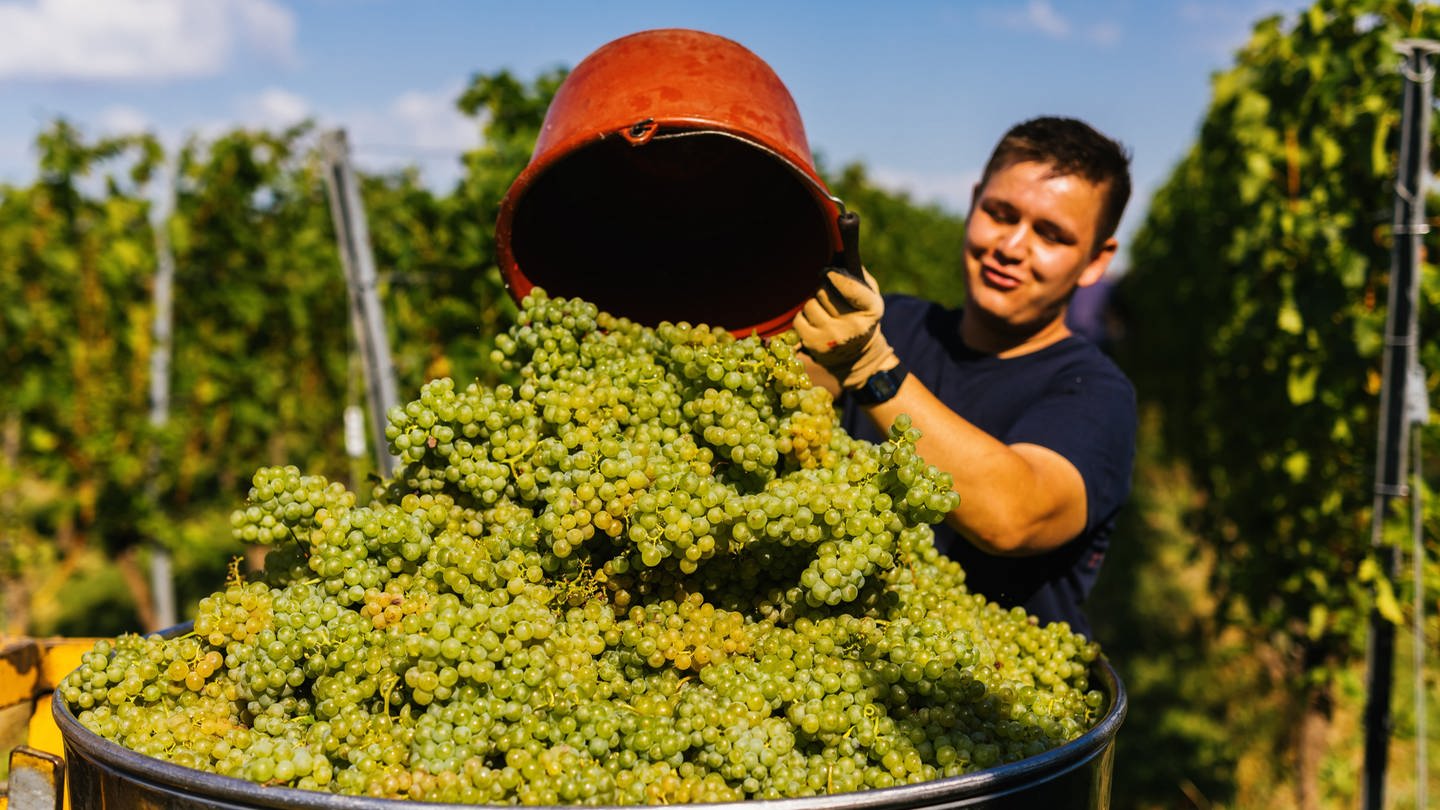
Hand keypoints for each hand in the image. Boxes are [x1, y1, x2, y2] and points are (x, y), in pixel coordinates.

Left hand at [793, 268, 899, 391]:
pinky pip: (798, 320)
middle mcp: (854, 326)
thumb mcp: (868, 298)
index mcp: (872, 310)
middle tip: (828, 297)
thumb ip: (856, 277)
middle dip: (823, 289)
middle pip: (824, 291)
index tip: (828, 271)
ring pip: (810, 305)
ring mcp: (833, 338)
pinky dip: (803, 318)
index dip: (835, 275)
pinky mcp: (815, 346)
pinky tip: (814, 323)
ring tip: (823, 312)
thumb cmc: (860, 317)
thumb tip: (836, 254)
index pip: (849, 287)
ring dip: (813, 304)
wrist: (858, 357)